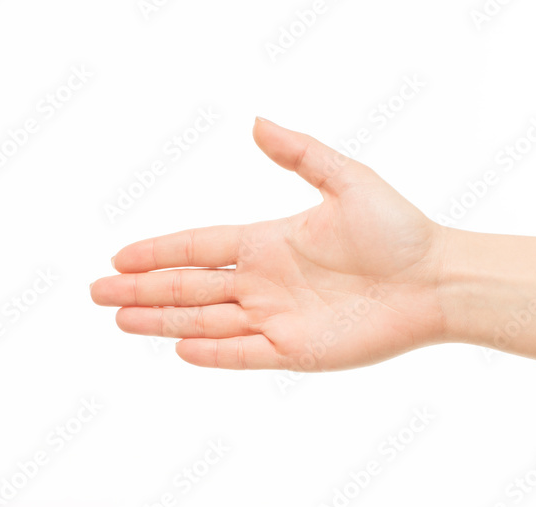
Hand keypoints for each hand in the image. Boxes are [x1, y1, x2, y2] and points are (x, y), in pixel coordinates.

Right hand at [91, 118, 448, 370]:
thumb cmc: (399, 230)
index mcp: (271, 242)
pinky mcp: (301, 351)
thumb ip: (301, 155)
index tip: (120, 256)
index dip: (160, 253)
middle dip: (144, 291)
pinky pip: (246, 354)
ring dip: (164, 322)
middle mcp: (268, 283)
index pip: (201, 248)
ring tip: (121, 321)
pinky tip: (178, 348)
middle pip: (192, 288)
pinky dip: (213, 352)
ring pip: (208, 321)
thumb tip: (255, 122)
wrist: (438, 280)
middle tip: (98, 293)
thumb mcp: (348, 180)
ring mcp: (281, 319)